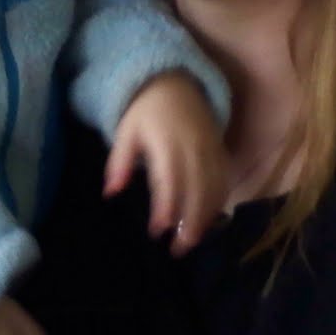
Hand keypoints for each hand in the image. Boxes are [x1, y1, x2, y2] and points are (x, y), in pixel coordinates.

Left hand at [104, 73, 226, 255]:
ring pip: (214, 190)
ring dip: (206, 218)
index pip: (170, 181)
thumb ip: (119, 162)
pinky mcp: (221, 151)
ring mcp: (211, 150)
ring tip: (191, 242)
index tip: (157, 231)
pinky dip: (219, 203)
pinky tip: (209, 221)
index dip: (166, 208)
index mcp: (168, 144)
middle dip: (190, 223)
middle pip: (198, 191)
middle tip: (179, 250)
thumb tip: (110, 193)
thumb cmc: (146, 112)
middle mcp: (194, 149)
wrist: (176, 84)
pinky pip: (225, 181)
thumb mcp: (126, 131)